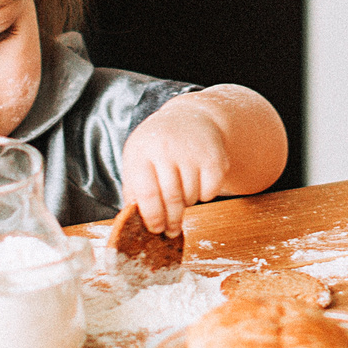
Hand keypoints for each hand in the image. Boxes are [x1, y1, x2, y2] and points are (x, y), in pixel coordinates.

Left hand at [119, 96, 236, 233]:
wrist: (188, 117)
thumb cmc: (157, 144)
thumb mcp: (137, 158)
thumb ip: (133, 188)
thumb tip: (132, 221)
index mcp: (142, 151)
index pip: (147, 194)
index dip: (152, 217)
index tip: (155, 229)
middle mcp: (167, 149)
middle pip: (172, 199)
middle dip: (171, 221)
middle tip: (171, 231)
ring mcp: (192, 151)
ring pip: (191, 197)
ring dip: (187, 204)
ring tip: (181, 193)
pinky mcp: (214, 157)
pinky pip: (210, 192)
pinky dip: (205, 195)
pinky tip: (197, 183)